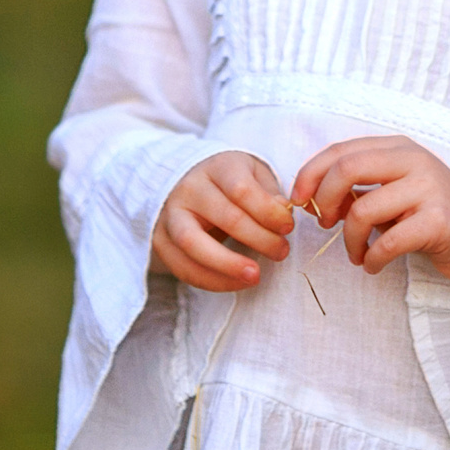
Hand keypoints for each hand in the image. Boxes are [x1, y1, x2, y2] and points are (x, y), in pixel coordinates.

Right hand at [152, 151, 293, 290]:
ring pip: (193, 244)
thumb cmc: (230, 183)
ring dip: (228, 265)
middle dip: (259, 240)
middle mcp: (189, 189)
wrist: (186, 183)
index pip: (242, 190)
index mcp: (216, 167)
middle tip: (281, 252)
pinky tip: (237, 282)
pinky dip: (212, 281)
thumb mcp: (253, 175)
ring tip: (255, 276)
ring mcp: (170, 215)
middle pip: (225, 217)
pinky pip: (183, 267)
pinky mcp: (161, 241)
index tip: (288, 227)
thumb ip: (269, 193)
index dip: (268, 212)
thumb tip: (282, 213)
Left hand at [289, 136, 449, 285]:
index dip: (310, 174)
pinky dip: (372, 258)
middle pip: (347, 168)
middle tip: (324, 225)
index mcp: (398, 147)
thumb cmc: (427, 216)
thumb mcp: (391, 193)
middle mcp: (414, 160)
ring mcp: (429, 188)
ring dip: (349, 240)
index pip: (341, 150)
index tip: (297, 200)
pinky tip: (373, 265)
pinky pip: (389, 241)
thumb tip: (313, 197)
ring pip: (364, 210)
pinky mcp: (439, 221)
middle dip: (324, 200)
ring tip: (356, 255)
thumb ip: (357, 188)